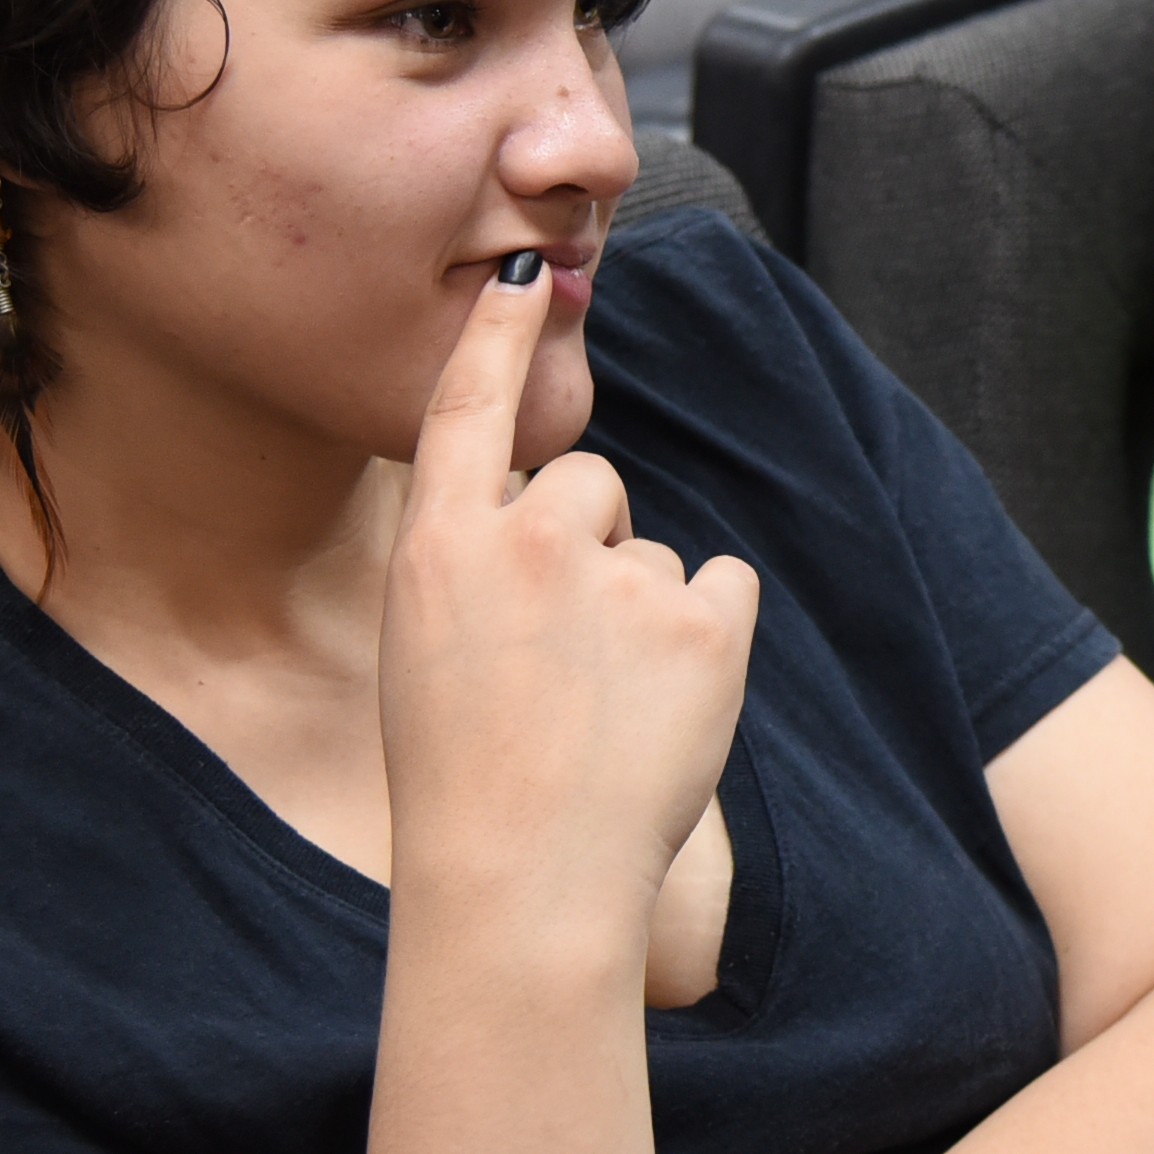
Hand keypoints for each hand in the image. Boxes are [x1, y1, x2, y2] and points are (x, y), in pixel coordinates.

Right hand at [383, 259, 756, 928]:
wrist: (525, 881)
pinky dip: (711, 634)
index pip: (468, 409)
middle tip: (562, 661)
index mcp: (439, 548)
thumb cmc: (467, 784)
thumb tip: (562, 517)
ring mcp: (621, 576)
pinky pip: (725, 583)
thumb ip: (481, 569)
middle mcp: (528, 539)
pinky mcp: (706, 621)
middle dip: (592, 546)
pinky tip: (668, 703)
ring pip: (657, 553)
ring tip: (605, 711)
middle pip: (590, 483)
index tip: (524, 272)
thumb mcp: (428, 653)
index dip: (497, 335)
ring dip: (645, 612)